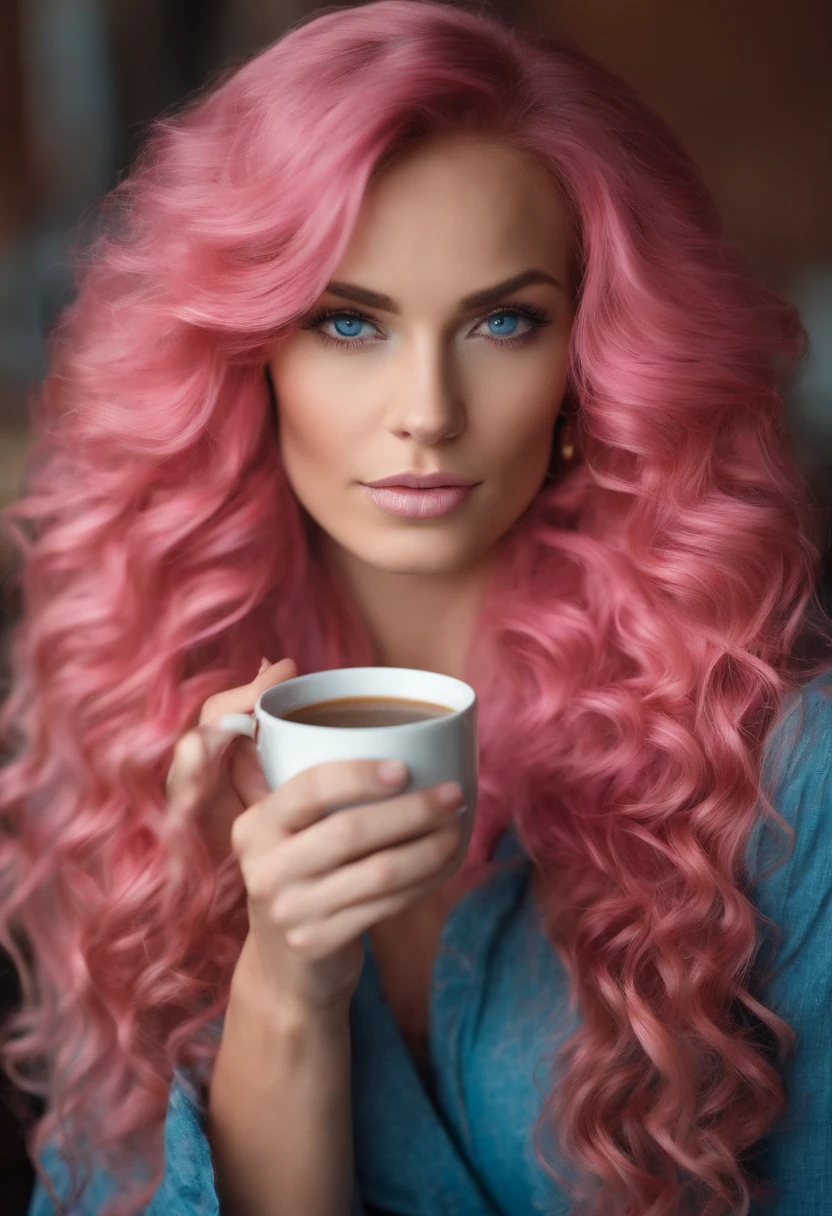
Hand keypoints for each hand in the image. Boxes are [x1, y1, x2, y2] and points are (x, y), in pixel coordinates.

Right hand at [164, 658, 465, 1015]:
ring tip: (458, 828)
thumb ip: (276, 749)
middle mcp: (262, 866)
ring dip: (429, 848)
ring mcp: (288, 911)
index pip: (308, 790)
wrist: (286, 966)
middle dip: (412, 811)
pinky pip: (385, 907)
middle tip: (453, 794)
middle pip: (350, 833)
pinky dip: (424, 883)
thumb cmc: (296, 867)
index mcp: (253, 823)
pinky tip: (445, 865)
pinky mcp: (318, 945)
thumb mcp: (275, 814)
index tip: (407, 766)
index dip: (359, 775)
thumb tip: (278, 663)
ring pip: (377, 873)